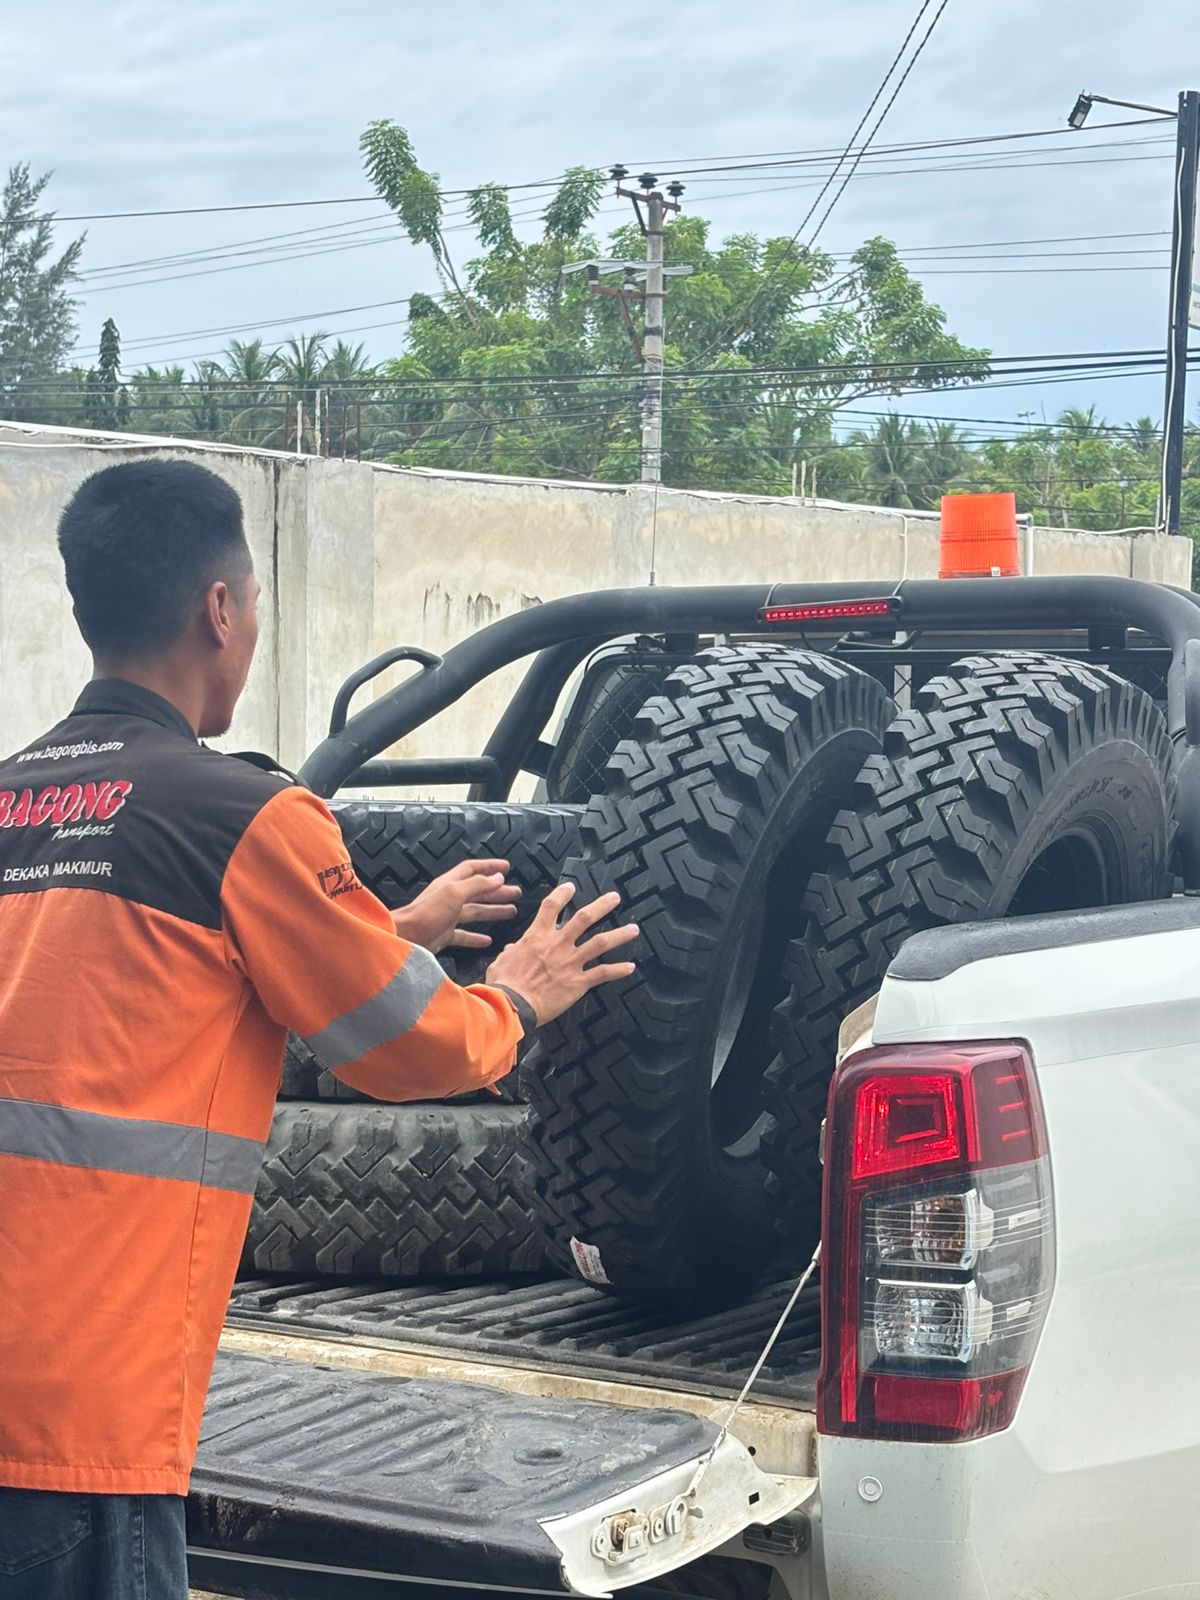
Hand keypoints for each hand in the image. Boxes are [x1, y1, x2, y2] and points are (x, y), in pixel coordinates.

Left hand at [392, 859, 520, 953]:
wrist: (404, 938)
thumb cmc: (426, 914)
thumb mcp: (454, 893)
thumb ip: (477, 885)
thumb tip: (498, 877)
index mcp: (451, 884)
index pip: (473, 869)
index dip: (490, 867)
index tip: (507, 867)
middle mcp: (449, 898)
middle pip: (478, 891)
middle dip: (497, 891)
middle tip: (515, 893)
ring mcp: (446, 917)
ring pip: (474, 912)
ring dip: (492, 911)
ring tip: (510, 912)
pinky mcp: (443, 935)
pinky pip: (464, 934)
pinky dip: (476, 937)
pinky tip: (488, 940)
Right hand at [485, 883, 637, 1026]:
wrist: (511, 1005)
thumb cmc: (503, 985)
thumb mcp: (501, 962)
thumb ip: (511, 952)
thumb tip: (513, 949)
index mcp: (536, 937)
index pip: (551, 907)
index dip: (562, 894)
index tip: (571, 887)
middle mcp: (557, 944)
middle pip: (584, 918)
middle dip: (602, 906)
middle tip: (615, 898)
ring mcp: (570, 962)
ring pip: (600, 942)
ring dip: (619, 935)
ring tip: (634, 929)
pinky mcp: (578, 982)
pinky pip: (603, 973)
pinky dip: (618, 970)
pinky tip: (630, 967)